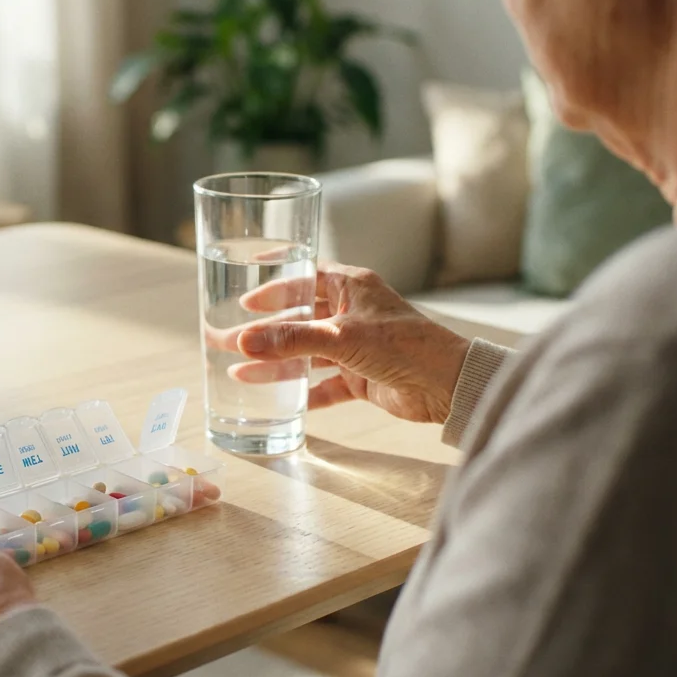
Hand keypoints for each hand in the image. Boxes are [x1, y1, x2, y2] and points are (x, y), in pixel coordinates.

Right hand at [221, 262, 470, 423]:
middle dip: (264, 331)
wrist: (447, 385)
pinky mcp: (362, 376)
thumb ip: (292, 340)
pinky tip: (278, 400)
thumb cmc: (404, 346)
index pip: (305, 276)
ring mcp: (356, 346)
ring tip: (240, 371)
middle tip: (229, 339)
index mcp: (352, 286)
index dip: (274, 285)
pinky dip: (304, 392)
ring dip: (278, 363)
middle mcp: (352, 313)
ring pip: (308, 353)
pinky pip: (325, 384)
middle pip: (299, 319)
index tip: (244, 295)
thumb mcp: (341, 338)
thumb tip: (246, 342)